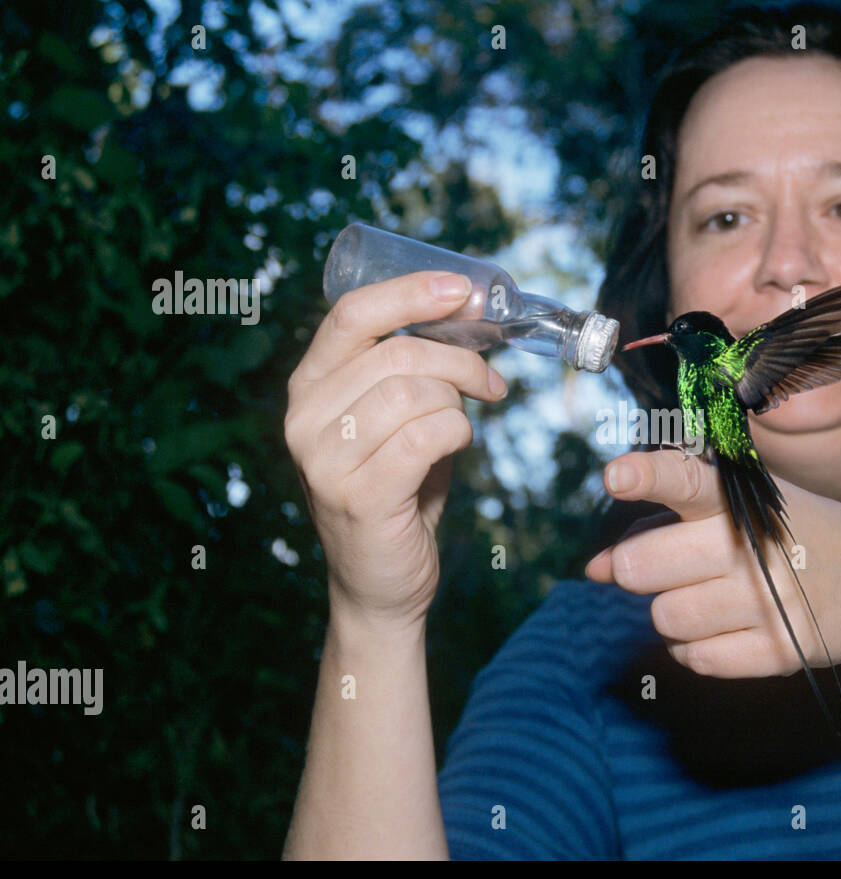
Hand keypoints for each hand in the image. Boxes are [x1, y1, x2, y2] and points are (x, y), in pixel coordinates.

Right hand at [284, 271, 507, 641]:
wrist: (380, 583)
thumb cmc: (397, 491)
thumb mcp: (393, 420)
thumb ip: (410, 371)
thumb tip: (465, 311)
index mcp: (309, 387)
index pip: (351, 314)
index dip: (410, 293)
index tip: (461, 289)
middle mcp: (304, 418)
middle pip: (396, 354)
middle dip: (460, 361)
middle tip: (492, 383)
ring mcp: (325, 459)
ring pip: (414, 393)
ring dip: (457, 404)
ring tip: (463, 425)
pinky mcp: (359, 496)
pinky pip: (427, 436)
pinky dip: (457, 434)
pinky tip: (457, 447)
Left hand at [584, 450, 840, 683]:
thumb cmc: (802, 540)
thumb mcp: (750, 510)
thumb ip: (669, 526)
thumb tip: (597, 569)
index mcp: (746, 502)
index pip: (688, 481)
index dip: (647, 476)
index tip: (616, 477)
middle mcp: (755, 550)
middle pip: (644, 566)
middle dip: (639, 568)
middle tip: (668, 566)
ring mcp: (767, 604)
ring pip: (663, 617)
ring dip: (671, 610)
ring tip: (711, 597)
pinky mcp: (776, 652)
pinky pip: (693, 658)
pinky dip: (695, 647)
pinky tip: (725, 627)